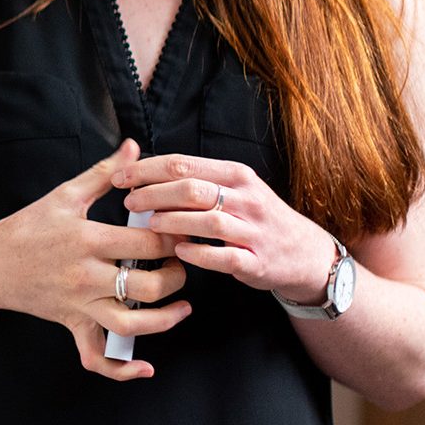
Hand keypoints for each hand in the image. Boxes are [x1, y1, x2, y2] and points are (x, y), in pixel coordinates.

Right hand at [0, 139, 189, 379]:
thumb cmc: (30, 225)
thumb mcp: (66, 194)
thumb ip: (105, 172)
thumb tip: (133, 146)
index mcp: (88, 239)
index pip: (145, 243)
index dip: (173, 237)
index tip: (185, 228)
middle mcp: (86, 276)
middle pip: (147, 287)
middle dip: (176, 276)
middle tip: (186, 262)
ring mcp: (79, 306)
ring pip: (130, 325)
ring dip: (165, 321)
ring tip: (183, 306)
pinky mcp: (72, 326)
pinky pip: (97, 358)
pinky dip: (122, 370)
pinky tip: (146, 367)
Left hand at [112, 153, 336, 304]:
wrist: (303, 252)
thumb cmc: (257, 217)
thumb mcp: (236, 188)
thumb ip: (199, 181)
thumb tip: (149, 175)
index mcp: (235, 174)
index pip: (184, 163)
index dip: (148, 169)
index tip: (121, 176)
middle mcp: (245, 197)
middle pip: (191, 188)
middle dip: (154, 192)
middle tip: (129, 200)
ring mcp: (253, 230)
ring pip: (207, 219)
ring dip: (173, 221)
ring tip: (149, 224)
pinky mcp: (256, 261)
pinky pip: (224, 256)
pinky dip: (199, 253)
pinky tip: (179, 251)